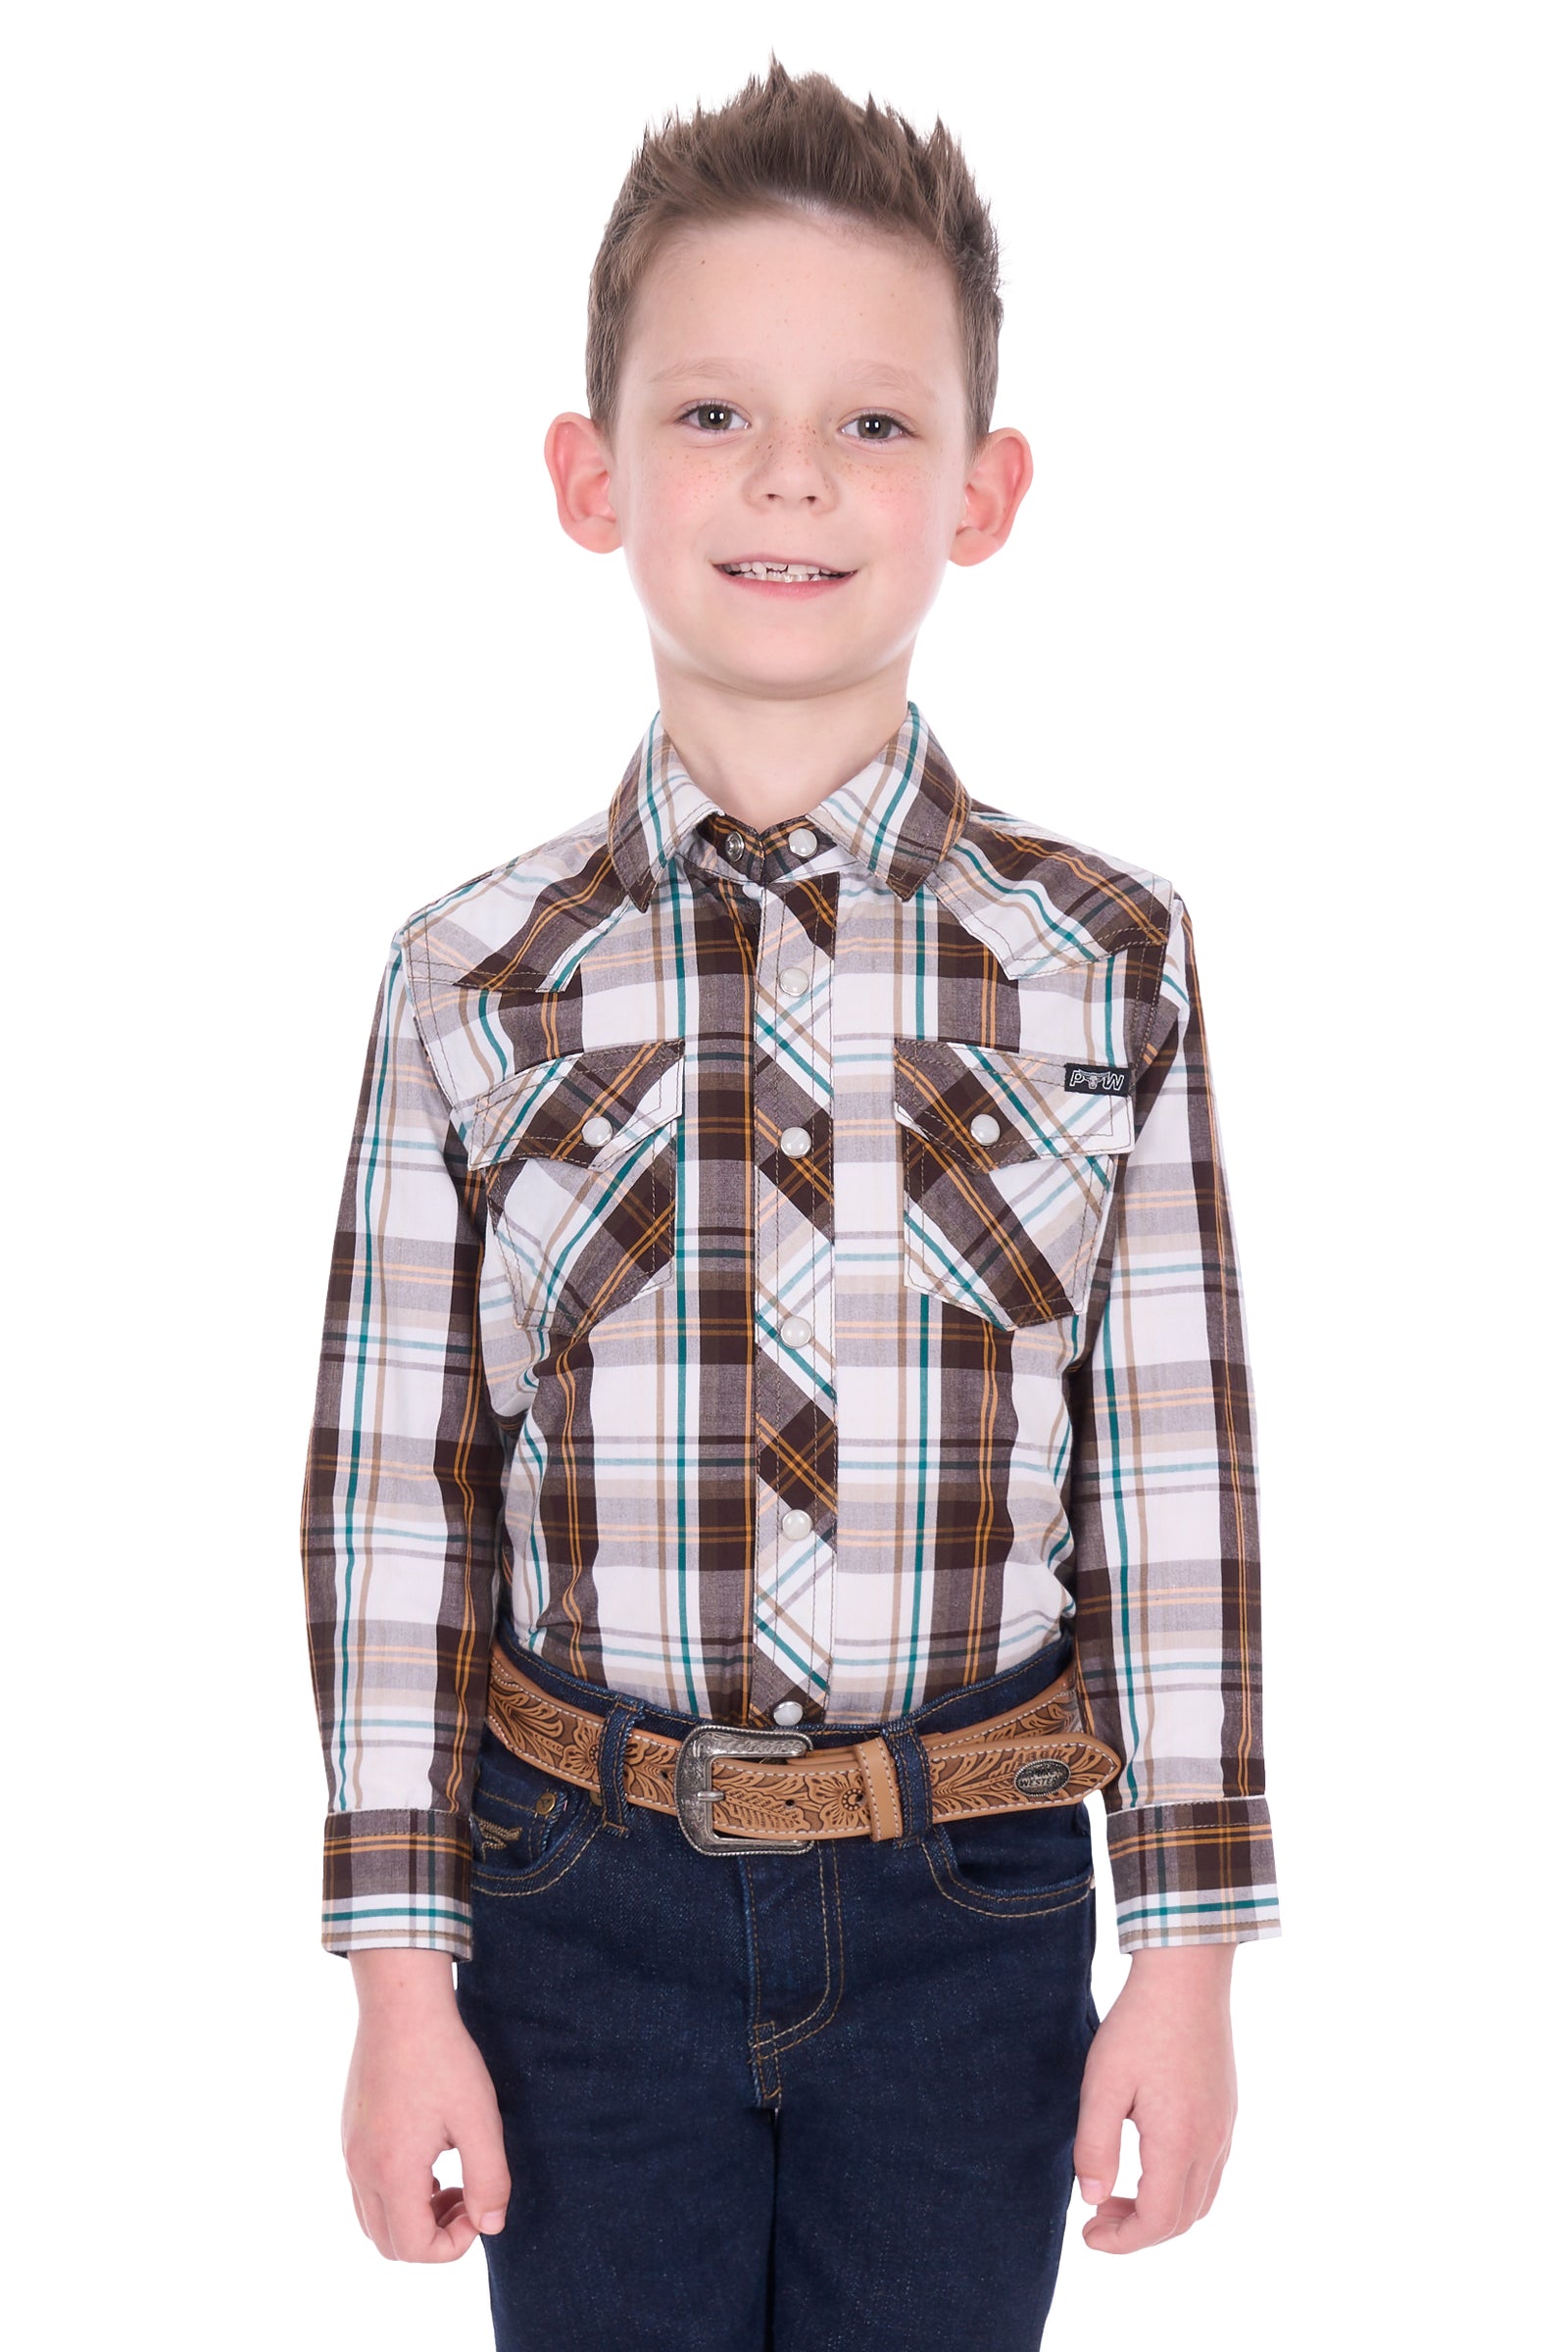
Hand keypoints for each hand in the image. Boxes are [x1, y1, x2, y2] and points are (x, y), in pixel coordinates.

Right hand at [342, 1949, 510, 2261]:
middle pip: (389, 2243)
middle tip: (467, 2198)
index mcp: (392, 2172)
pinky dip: (396, 2193)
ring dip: (412, 2217)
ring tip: (451, 2181)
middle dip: (433, 2236)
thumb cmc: (444, 2058)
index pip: (415, 2249)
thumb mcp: (480, 2119)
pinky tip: (429, 2157)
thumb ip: (490, 2180)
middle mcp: (361, 2169)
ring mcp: (350, 2151)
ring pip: (372, 2219)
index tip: (480, 2205)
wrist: (401, 2004)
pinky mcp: (349, 2132)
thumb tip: (491, 2226)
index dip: (454, 2244)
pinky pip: (364, 2189)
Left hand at [1072, 1944, 1237, 2252]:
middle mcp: (1210, 2144)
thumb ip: (1095, 2147)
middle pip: (1182, 2220)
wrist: (1187, 1976)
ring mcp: (1224, 2128)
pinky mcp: (1226, 2111)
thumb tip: (1091, 2199)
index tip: (1088, 2234)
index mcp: (1179, 2144)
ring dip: (1161, 2211)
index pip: (1158, 2222)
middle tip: (1096, 2212)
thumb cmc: (1139, 2025)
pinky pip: (1210, 2172)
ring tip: (1118, 2191)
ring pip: (1201, 2200)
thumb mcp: (1102, 2084)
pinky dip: (1179, 2187)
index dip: (1122, 2241)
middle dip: (1138, 2231)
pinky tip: (1147, 2160)